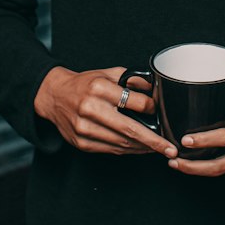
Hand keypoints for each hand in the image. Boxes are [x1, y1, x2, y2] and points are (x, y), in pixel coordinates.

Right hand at [34, 66, 176, 157]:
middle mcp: (90, 109)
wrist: (55, 96)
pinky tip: (139, 148)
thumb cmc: (84, 84)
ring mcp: (84, 129)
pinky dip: (128, 150)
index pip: (134, 102)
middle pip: (129, 129)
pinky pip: (111, 149)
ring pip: (121, 143)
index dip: (151, 108)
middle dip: (154, 141)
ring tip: (158, 149)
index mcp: (98, 88)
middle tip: (170, 148)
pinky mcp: (81, 143)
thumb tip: (156, 91)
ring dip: (143, 148)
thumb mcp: (108, 74)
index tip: (161, 113)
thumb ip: (132, 80)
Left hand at [171, 82, 224, 177]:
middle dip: (194, 168)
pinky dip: (213, 166)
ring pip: (223, 171)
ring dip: (199, 170)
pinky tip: (198, 162)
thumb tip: (206, 89)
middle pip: (221, 166)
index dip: (205, 141)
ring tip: (178, 164)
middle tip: (173, 162)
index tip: (186, 141)